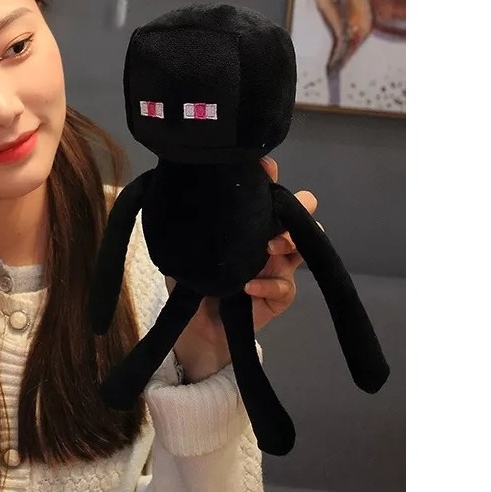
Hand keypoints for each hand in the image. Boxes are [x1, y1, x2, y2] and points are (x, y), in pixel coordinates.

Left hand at [169, 155, 317, 383]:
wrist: (195, 322)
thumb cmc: (191, 275)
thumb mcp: (185, 246)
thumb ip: (192, 223)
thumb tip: (189, 192)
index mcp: (249, 219)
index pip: (267, 188)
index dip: (270, 174)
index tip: (264, 169)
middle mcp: (269, 236)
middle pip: (302, 209)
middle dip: (297, 206)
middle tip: (274, 215)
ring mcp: (279, 265)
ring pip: (305, 244)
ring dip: (289, 241)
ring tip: (267, 248)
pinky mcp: (280, 294)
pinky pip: (285, 286)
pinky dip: (267, 284)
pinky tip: (246, 286)